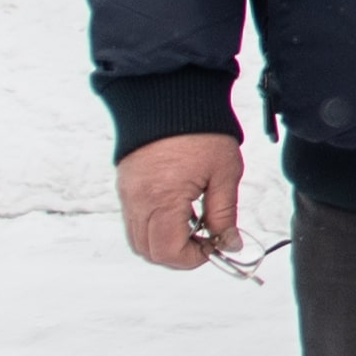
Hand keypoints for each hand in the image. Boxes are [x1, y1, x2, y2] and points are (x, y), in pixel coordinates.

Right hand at [119, 133, 243, 270]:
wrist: (171, 97)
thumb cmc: (201, 132)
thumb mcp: (224, 175)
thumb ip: (225, 214)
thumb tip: (230, 244)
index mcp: (162, 198)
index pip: (168, 251)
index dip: (193, 258)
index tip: (214, 246)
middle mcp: (138, 200)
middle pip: (149, 251)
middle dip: (179, 254)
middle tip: (205, 240)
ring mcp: (128, 194)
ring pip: (138, 239)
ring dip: (165, 242)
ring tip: (194, 224)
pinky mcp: (126, 186)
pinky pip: (135, 220)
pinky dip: (155, 226)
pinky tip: (180, 210)